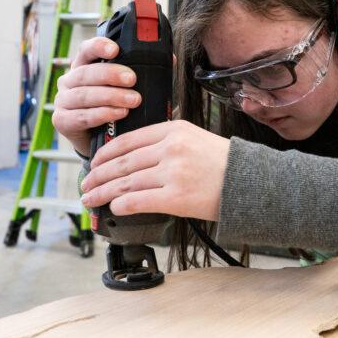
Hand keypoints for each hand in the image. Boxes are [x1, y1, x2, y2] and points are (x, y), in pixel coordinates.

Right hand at [52, 37, 139, 155]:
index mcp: (84, 66)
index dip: (99, 46)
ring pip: (84, 95)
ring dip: (110, 97)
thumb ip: (145, 72)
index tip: (115, 49)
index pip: (87, 50)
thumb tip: (170, 59)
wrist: (102, 140)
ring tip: (133, 100)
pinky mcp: (62, 121)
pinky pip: (81, 116)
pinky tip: (118, 114)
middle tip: (132, 79)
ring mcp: (63, 100)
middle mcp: (70, 81)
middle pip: (86, 72)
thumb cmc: (115, 108)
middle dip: (110, 74)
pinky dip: (101, 114)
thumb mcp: (127, 88)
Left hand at [79, 120, 229, 221]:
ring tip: (91, 199)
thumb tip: (133, 157)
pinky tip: (113, 208)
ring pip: (125, 182)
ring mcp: (173, 173)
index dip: (105, 153)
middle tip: (86, 184)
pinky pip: (138, 200)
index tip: (94, 163)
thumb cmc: (224, 164)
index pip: (128, 139)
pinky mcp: (177, 198)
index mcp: (174, 129)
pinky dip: (121, 205)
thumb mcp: (195, 138)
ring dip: (103, 192)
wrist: (252, 183)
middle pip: (122, 162)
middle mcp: (171, 148)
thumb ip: (167, 142)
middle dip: (98, 175)